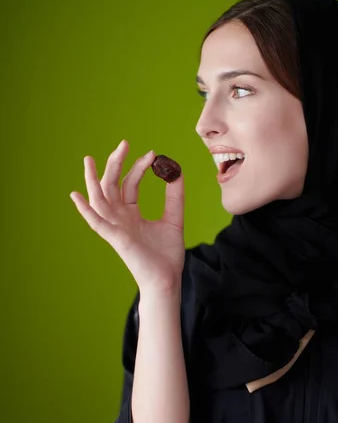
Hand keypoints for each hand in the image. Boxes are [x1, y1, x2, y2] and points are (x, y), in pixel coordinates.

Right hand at [70, 140, 184, 292]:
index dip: (138, 167)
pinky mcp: (115, 238)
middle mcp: (120, 218)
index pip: (130, 184)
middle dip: (116, 164)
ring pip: (98, 199)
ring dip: (92, 180)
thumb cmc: (167, 254)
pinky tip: (76, 195)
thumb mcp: (174, 219)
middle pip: (111, 185)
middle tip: (124, 143)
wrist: (166, 279)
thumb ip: (174, 196)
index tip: (153, 154)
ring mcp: (115, 227)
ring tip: (88, 159)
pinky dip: (85, 209)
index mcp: (131, 214)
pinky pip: (96, 222)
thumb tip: (176, 171)